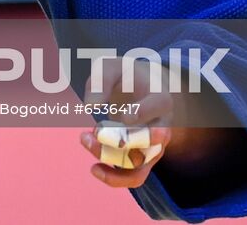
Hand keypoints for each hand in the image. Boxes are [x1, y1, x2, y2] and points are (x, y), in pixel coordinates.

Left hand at [78, 57, 169, 187]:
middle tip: (95, 128)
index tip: (123, 116)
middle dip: (121, 140)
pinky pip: (135, 177)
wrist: (141, 90)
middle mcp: (163, 126)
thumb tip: (91, 105)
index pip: (159, 105)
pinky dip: (116, 178)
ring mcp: (155, 146)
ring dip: (109, 156)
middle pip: (148, 140)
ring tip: (84, 139)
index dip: (143, 112)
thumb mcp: (111, 67)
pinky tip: (94, 170)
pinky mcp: (144, 159)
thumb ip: (101, 79)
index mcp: (160, 97)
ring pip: (139, 162)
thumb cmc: (126, 76)